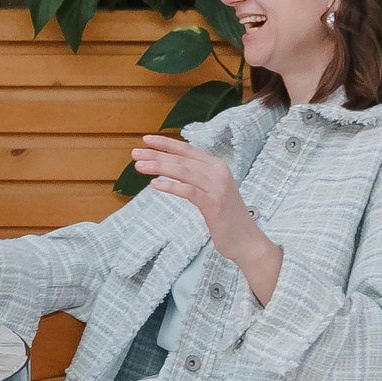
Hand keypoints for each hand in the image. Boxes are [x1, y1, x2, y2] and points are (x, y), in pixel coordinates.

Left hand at [131, 135, 281, 293]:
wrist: (246, 240)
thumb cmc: (226, 217)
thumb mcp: (213, 191)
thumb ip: (198, 178)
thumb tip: (173, 168)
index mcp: (217, 166)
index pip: (188, 150)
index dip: (166, 143)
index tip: (146, 140)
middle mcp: (218, 172)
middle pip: (182, 159)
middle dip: (156, 154)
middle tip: (134, 154)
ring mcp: (217, 188)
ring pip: (183, 171)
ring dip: (159, 167)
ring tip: (139, 166)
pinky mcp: (214, 204)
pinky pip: (188, 191)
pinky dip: (170, 186)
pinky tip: (154, 184)